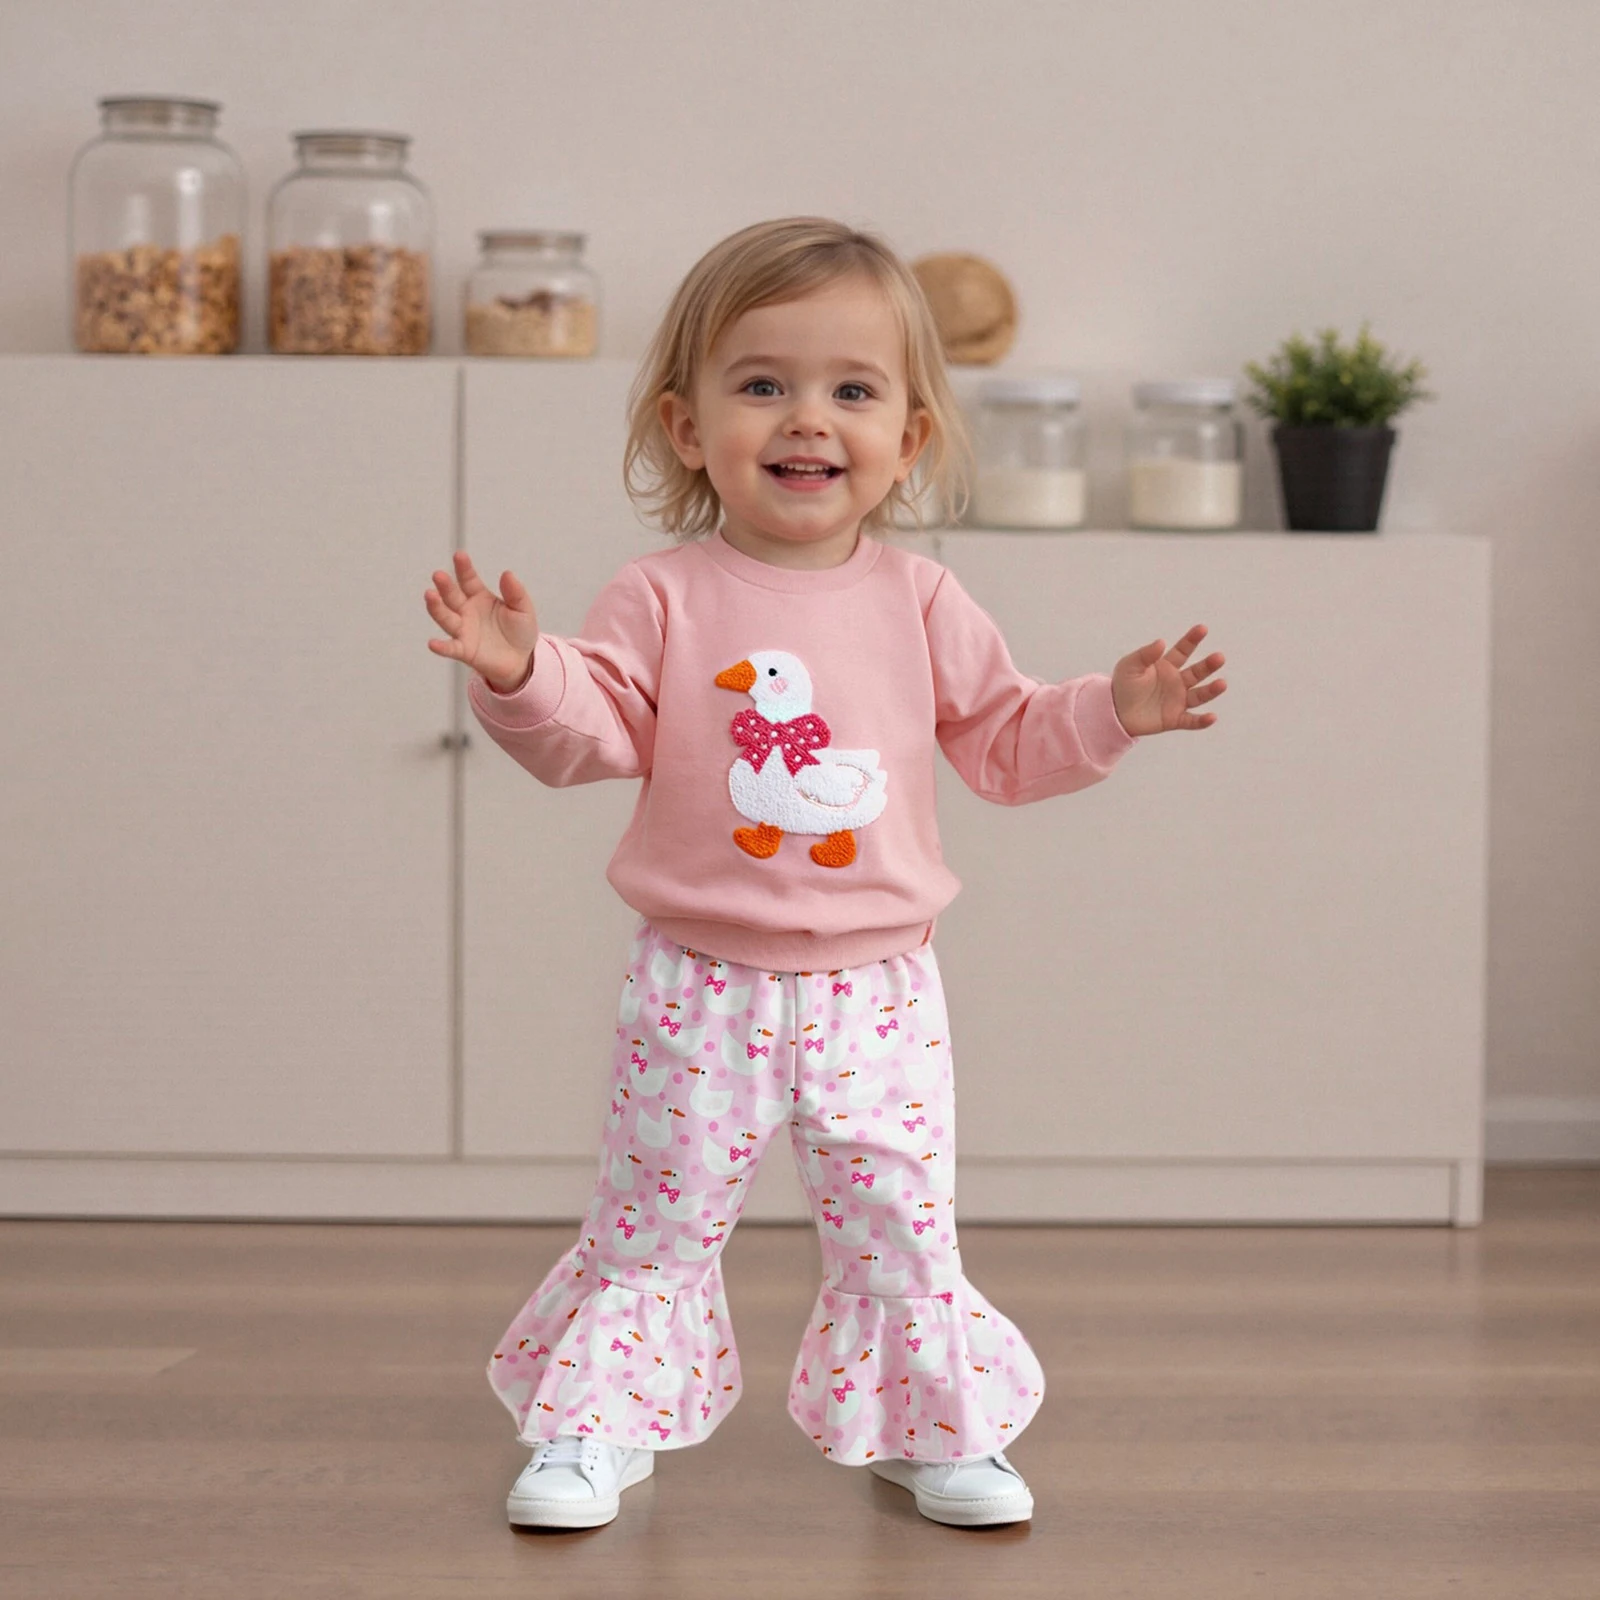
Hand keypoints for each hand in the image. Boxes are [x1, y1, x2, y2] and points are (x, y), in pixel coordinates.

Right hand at [424, 551, 540, 691]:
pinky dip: (441, 647)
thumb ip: (515, 592)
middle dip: (445, 586)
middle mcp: (466, 611)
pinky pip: (451, 648)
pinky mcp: (464, 650)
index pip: (468, 579)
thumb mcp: (523, 609)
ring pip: (446, 617)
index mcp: (479, 596)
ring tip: (429, 596)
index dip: (463, 568)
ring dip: (436, 608)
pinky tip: (432, 643)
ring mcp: (463, 630)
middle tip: (438, 575)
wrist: (522, 660)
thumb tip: (507, 573)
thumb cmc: (519, 631)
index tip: (460, 555)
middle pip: (452, 596)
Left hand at [1111, 624, 1226, 735]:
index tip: (1202, 628)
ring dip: (1211, 690)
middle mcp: (1177, 682)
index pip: (1183, 650)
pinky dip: (1202, 721)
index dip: (1192, 639)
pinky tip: (1211, 717)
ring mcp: (1177, 700)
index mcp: (1166, 666)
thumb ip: (1145, 655)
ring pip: (1199, 695)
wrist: (1114, 711)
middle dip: (1209, 665)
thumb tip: (1162, 642)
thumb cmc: (1123, 685)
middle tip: (1219, 657)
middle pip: (1197, 672)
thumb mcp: (1130, 666)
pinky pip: (1191, 721)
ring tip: (1222, 684)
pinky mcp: (1174, 719)